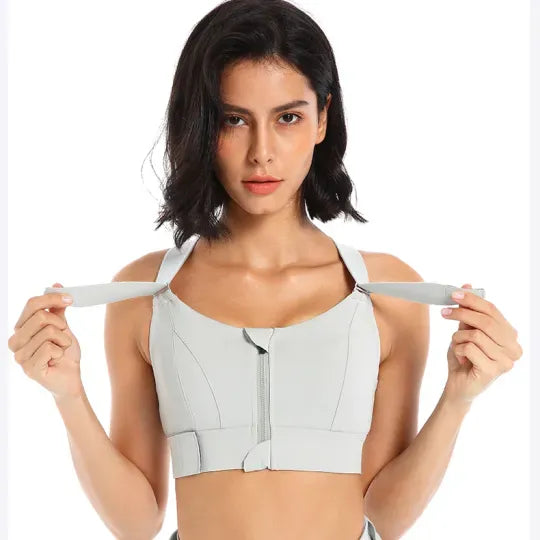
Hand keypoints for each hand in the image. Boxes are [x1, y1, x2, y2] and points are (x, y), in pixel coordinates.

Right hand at [8, 282, 83, 400]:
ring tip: (60, 351)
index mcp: (21, 328)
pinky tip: (57, 360)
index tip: (70, 298)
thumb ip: (57, 309)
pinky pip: (50, 348)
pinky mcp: (29, 368)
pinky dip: (61, 352)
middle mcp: (15, 341)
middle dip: (60, 325)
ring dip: (63, 341)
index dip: (52, 298)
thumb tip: (56, 285)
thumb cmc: (64, 353)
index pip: (32, 304)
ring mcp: (20, 356)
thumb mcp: (62, 327)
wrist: (70, 378)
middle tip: (64, 336)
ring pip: (49, 332)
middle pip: (41, 316)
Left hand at [441, 283, 521, 405]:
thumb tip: (467, 285)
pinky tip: (462, 359)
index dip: (472, 300)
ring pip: (475, 334)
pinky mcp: (493, 371)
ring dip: (458, 338)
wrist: (459, 385)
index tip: (454, 294)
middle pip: (485, 321)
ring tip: (458, 347)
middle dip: (461, 313)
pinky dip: (458, 350)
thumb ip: (469, 311)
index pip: (492, 311)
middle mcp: (514, 348)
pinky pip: (469, 348)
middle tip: (444, 312)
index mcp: (510, 335)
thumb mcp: (465, 330)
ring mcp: (506, 361)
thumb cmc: (464, 357)